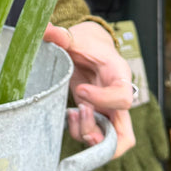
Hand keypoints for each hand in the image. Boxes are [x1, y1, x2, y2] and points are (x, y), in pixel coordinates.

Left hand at [44, 20, 135, 157]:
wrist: (90, 49)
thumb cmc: (86, 44)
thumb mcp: (76, 37)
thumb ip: (61, 35)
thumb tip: (44, 28)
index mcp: (120, 76)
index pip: (123, 97)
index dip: (102, 99)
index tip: (80, 90)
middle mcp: (118, 100)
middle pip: (125, 134)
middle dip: (103, 139)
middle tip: (80, 117)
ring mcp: (108, 112)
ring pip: (108, 141)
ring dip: (87, 134)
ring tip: (71, 114)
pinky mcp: (97, 118)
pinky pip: (94, 137)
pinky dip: (80, 133)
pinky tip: (68, 116)